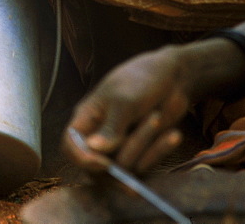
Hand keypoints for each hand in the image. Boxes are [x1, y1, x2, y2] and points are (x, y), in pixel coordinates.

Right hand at [64, 46, 192, 174]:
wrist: (170, 78)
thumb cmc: (140, 80)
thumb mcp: (125, 100)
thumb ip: (111, 127)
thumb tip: (94, 149)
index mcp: (87, 118)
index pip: (70, 146)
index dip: (82, 159)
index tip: (104, 163)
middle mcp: (99, 136)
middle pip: (96, 165)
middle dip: (118, 161)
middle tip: (138, 151)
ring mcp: (120, 146)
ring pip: (125, 165)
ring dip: (143, 145)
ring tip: (156, 117)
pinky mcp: (141, 152)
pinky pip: (146, 165)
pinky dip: (159, 151)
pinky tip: (174, 135)